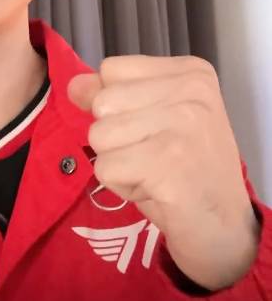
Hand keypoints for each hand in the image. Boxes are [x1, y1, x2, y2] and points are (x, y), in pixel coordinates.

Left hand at [67, 55, 260, 290]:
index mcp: (191, 72)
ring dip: (118, 164)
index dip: (118, 107)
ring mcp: (183, 123)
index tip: (155, 131)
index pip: (111, 69)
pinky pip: (105, 168)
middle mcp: (191, 89)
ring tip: (154, 174)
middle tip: (155, 158)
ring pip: (99, 135)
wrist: (225, 230)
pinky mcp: (168, 161)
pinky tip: (155, 191)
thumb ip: (113, 96)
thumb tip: (75, 84)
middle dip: (115, 139)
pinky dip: (121, 187)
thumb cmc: (186, 172)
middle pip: (102, 102)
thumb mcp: (150, 121)